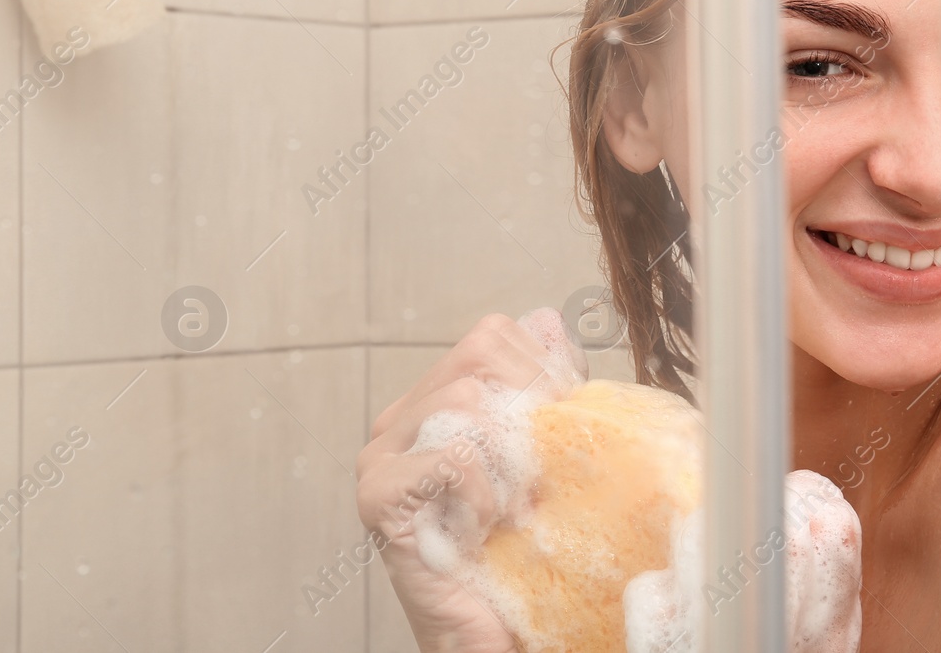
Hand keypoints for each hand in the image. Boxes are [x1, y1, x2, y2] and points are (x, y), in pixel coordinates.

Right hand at [355, 310, 587, 652]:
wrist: (495, 624)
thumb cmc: (520, 543)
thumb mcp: (549, 449)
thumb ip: (548, 384)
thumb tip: (546, 317)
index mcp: (439, 396)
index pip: (493, 334)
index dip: (542, 371)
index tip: (562, 426)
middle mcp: (402, 416)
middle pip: (479, 353)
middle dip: (531, 404)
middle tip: (541, 466)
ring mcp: (381, 452)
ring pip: (464, 400)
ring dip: (509, 458)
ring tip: (513, 503)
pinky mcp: (378, 494)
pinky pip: (450, 456)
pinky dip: (485, 491)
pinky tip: (485, 524)